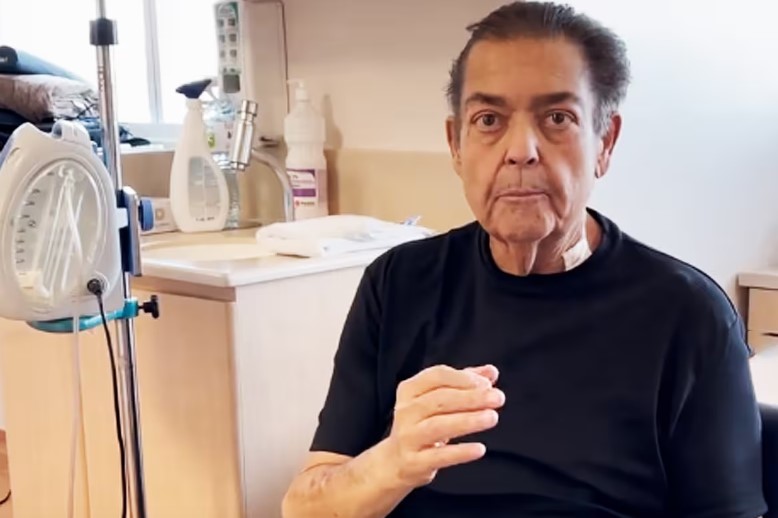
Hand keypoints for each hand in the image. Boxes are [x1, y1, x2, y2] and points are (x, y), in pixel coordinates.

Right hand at [380, 364, 504, 488]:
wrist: (396, 461)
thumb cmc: (422, 424)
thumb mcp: (437, 399)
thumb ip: (464, 383)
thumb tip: (491, 372)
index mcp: (410, 389)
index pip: (437, 376)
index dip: (463, 378)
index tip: (487, 383)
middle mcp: (406, 411)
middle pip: (440, 399)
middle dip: (471, 398)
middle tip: (497, 398)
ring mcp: (408, 436)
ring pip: (438, 425)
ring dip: (467, 420)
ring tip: (492, 417)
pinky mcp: (414, 462)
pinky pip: (439, 456)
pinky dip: (460, 452)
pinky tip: (480, 448)